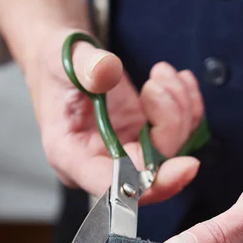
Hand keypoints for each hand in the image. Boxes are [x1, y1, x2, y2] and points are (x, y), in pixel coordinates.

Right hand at [25, 28, 203, 202]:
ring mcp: (124, 150)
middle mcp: (100, 160)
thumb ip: (86, 66)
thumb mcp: (65, 57)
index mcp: (70, 154)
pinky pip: (178, 133)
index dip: (151, 184)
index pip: (113, 185)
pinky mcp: (142, 136)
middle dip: (170, 122)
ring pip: (171, 149)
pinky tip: (179, 80)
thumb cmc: (55, 63)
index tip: (187, 165)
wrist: (63, 57)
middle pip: (151, 167)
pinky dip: (188, 106)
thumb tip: (106, 70)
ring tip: (162, 73)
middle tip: (159, 82)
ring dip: (180, 108)